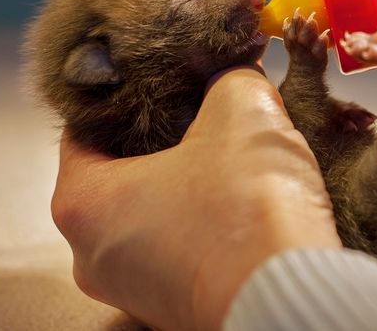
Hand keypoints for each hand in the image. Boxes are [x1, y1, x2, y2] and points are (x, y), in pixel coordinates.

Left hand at [51, 67, 340, 330]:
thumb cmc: (250, 208)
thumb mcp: (242, 109)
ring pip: (155, 213)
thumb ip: (230, 76)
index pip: (86, 129)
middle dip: (165, 139)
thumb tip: (237, 70)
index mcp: (82, 202)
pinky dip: (207, 222)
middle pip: (121, 174)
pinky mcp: (176, 307)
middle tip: (204, 112)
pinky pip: (182, 248)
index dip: (129, 97)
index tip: (163, 80)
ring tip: (233, 155)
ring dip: (190, 183)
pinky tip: (244, 200)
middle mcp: (94, 254)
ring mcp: (135, 288)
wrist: (295, 293)